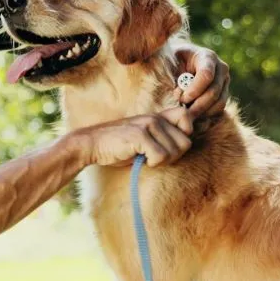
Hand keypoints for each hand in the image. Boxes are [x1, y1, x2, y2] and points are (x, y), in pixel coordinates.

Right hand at [78, 106, 192, 167]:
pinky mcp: (140, 135)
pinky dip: (152, 163)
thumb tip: (185, 146)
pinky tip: (140, 159)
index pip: (187, 117)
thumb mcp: (144, 138)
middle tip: (156, 157)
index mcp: (158, 117)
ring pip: (174, 151)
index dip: (185, 134)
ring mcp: (148, 124)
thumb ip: (162, 137)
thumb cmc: (119, 146)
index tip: (169, 145)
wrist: (93, 144)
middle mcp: (155, 118)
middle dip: (173, 156)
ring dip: (161, 161)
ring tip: (145, 158)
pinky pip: (160, 156)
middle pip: (185, 142)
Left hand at [173, 42, 230, 119]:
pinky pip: (219, 109)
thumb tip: (178, 95)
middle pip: (214, 92)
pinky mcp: (224, 93)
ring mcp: (224, 81)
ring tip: (185, 111)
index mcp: (206, 57)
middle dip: (196, 105)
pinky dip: (205, 115)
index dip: (194, 90)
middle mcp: (220, 68)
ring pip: (219, 103)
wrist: (176, 63)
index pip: (206, 75)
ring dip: (201, 112)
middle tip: (181, 111)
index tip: (180, 99)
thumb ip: (170, 75)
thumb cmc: (168, 62)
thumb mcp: (165, 63)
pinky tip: (191, 113)